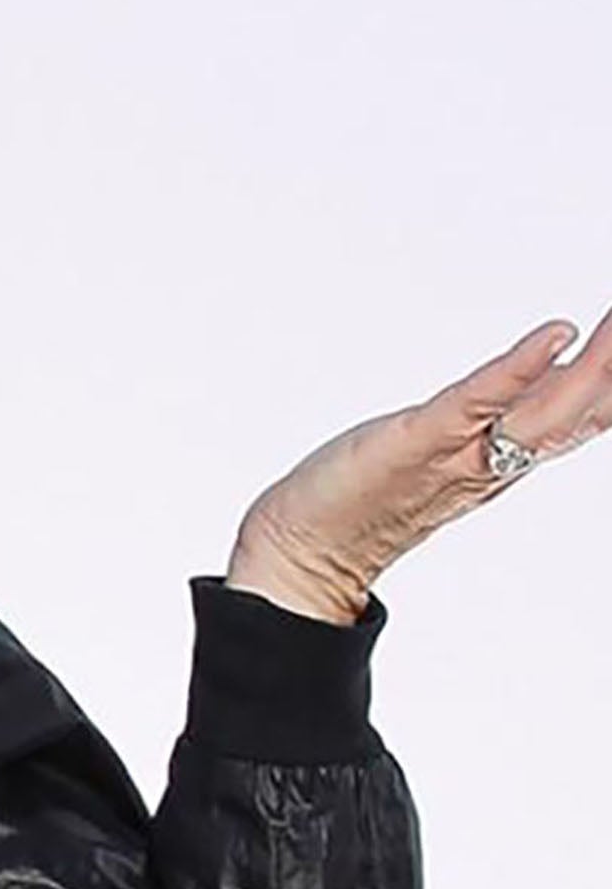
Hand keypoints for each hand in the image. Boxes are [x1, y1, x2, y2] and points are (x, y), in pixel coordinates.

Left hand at [228, 308, 611, 623]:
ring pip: (547, 410)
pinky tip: (556, 336)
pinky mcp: (418, 442)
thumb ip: (486, 421)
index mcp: (502, 461)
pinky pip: (478, 402)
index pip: (580, 417)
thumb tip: (528, 380)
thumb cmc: (361, 497)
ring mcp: (460, 454)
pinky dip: (520, 368)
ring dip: (596, 365)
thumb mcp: (439, 451)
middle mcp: (494, 461)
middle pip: (577, 411)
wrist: (306, 551)